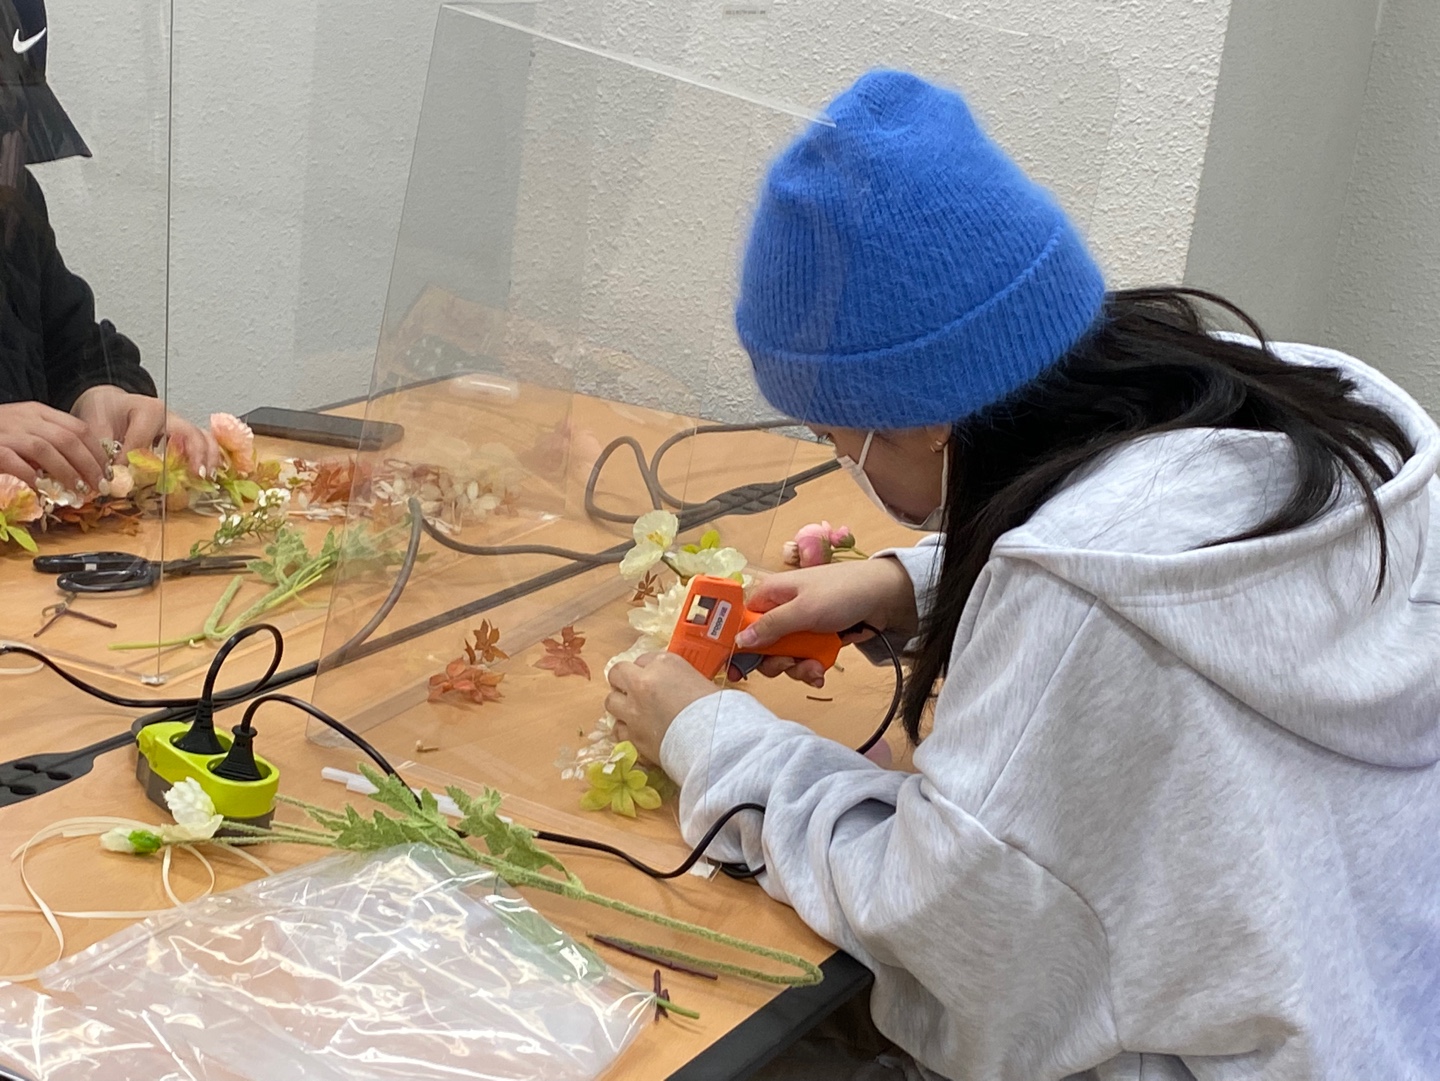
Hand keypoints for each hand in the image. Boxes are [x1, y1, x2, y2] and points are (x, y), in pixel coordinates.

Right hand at [0, 400, 106, 489]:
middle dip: (88, 465)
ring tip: (78, 491)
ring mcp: (8, 432)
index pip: (78, 428)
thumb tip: (81, 469)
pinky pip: (13, 461)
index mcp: (39, 412)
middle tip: (98, 486)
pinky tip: (41, 489)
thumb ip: (51, 442)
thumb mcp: (27, 429)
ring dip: (66, 472)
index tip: (107, 472)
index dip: (97, 452)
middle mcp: (26, 419)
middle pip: (67, 439)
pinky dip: (29, 476)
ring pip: (44, 449)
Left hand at [71, 386, 220, 473]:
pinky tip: (207, 474)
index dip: (131, 461)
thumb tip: (113, 478)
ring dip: (208, 458)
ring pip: (202, 438)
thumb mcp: (96, 426)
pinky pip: (202, 443)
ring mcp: (178, 425)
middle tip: (196, 476)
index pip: (144, 441)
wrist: (109, 401)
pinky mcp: (181, 435)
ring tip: (206, 478)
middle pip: (190, 434)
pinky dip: (209, 457)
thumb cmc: (104, 410)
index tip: (119, 479)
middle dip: (195, 455)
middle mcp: (168, 416)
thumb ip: (103, 451)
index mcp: (147, 410)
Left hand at [606, 652, 717, 762]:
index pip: (644, 659)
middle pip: (617, 672)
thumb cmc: (717, 708)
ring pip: (611, 701)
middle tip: (634, 690)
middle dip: (623, 680)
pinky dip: (626, 729)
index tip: (657, 679)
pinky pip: (617, 728)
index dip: (649, 669)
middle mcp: (642, 682)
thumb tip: (676, 687)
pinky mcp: (631, 735)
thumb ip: (680, 679)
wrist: (711, 740)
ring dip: (620, 704)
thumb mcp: (701, 681)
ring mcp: (633, 709)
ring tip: (633, 711)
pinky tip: (637, 731)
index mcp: (664, 664)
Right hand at [734, 559, 917, 688]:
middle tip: (790, 664)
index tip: (736, 672)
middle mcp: (781, 610)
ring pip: (784, 657)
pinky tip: (821, 671)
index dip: (738, 647)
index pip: (741, 622)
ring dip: (797, 668)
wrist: (885, 596)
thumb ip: (771, 626)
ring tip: (815, 668)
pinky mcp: (816, 638)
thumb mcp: (803, 610)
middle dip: (776, 662)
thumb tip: (739, 640)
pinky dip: (811, 667)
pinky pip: (803, 659)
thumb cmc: (841, 593)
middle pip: (762, 646)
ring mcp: (799, 625)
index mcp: (770, 595)